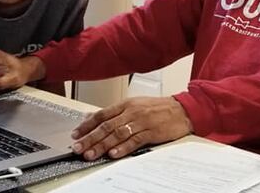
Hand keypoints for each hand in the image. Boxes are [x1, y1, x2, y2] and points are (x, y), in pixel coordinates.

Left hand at [71, 96, 192, 159]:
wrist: (182, 109)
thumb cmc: (159, 108)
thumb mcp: (136, 105)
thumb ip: (115, 112)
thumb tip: (93, 116)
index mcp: (127, 104)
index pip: (102, 114)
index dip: (87, 125)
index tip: (76, 135)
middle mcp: (132, 112)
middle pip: (107, 126)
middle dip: (90, 138)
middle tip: (78, 148)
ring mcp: (142, 122)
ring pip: (118, 134)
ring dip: (103, 145)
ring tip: (91, 154)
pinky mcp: (152, 132)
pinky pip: (135, 141)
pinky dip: (123, 148)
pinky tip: (113, 154)